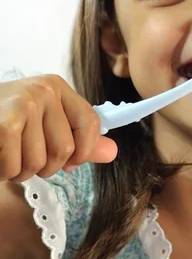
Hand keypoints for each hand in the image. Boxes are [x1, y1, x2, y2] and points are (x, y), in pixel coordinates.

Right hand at [0, 74, 117, 181]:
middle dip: (43, 166)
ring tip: (6, 154)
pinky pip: (16, 167)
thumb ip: (79, 139)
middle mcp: (44, 90)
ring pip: (39, 163)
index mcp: (57, 87)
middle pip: (65, 151)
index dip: (83, 152)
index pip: (91, 124)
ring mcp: (24, 103)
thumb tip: (113, 152)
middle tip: (23, 155)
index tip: (68, 162)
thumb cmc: (3, 120)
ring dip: (19, 171)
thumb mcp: (43, 123)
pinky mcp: (5, 123)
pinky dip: (4, 171)